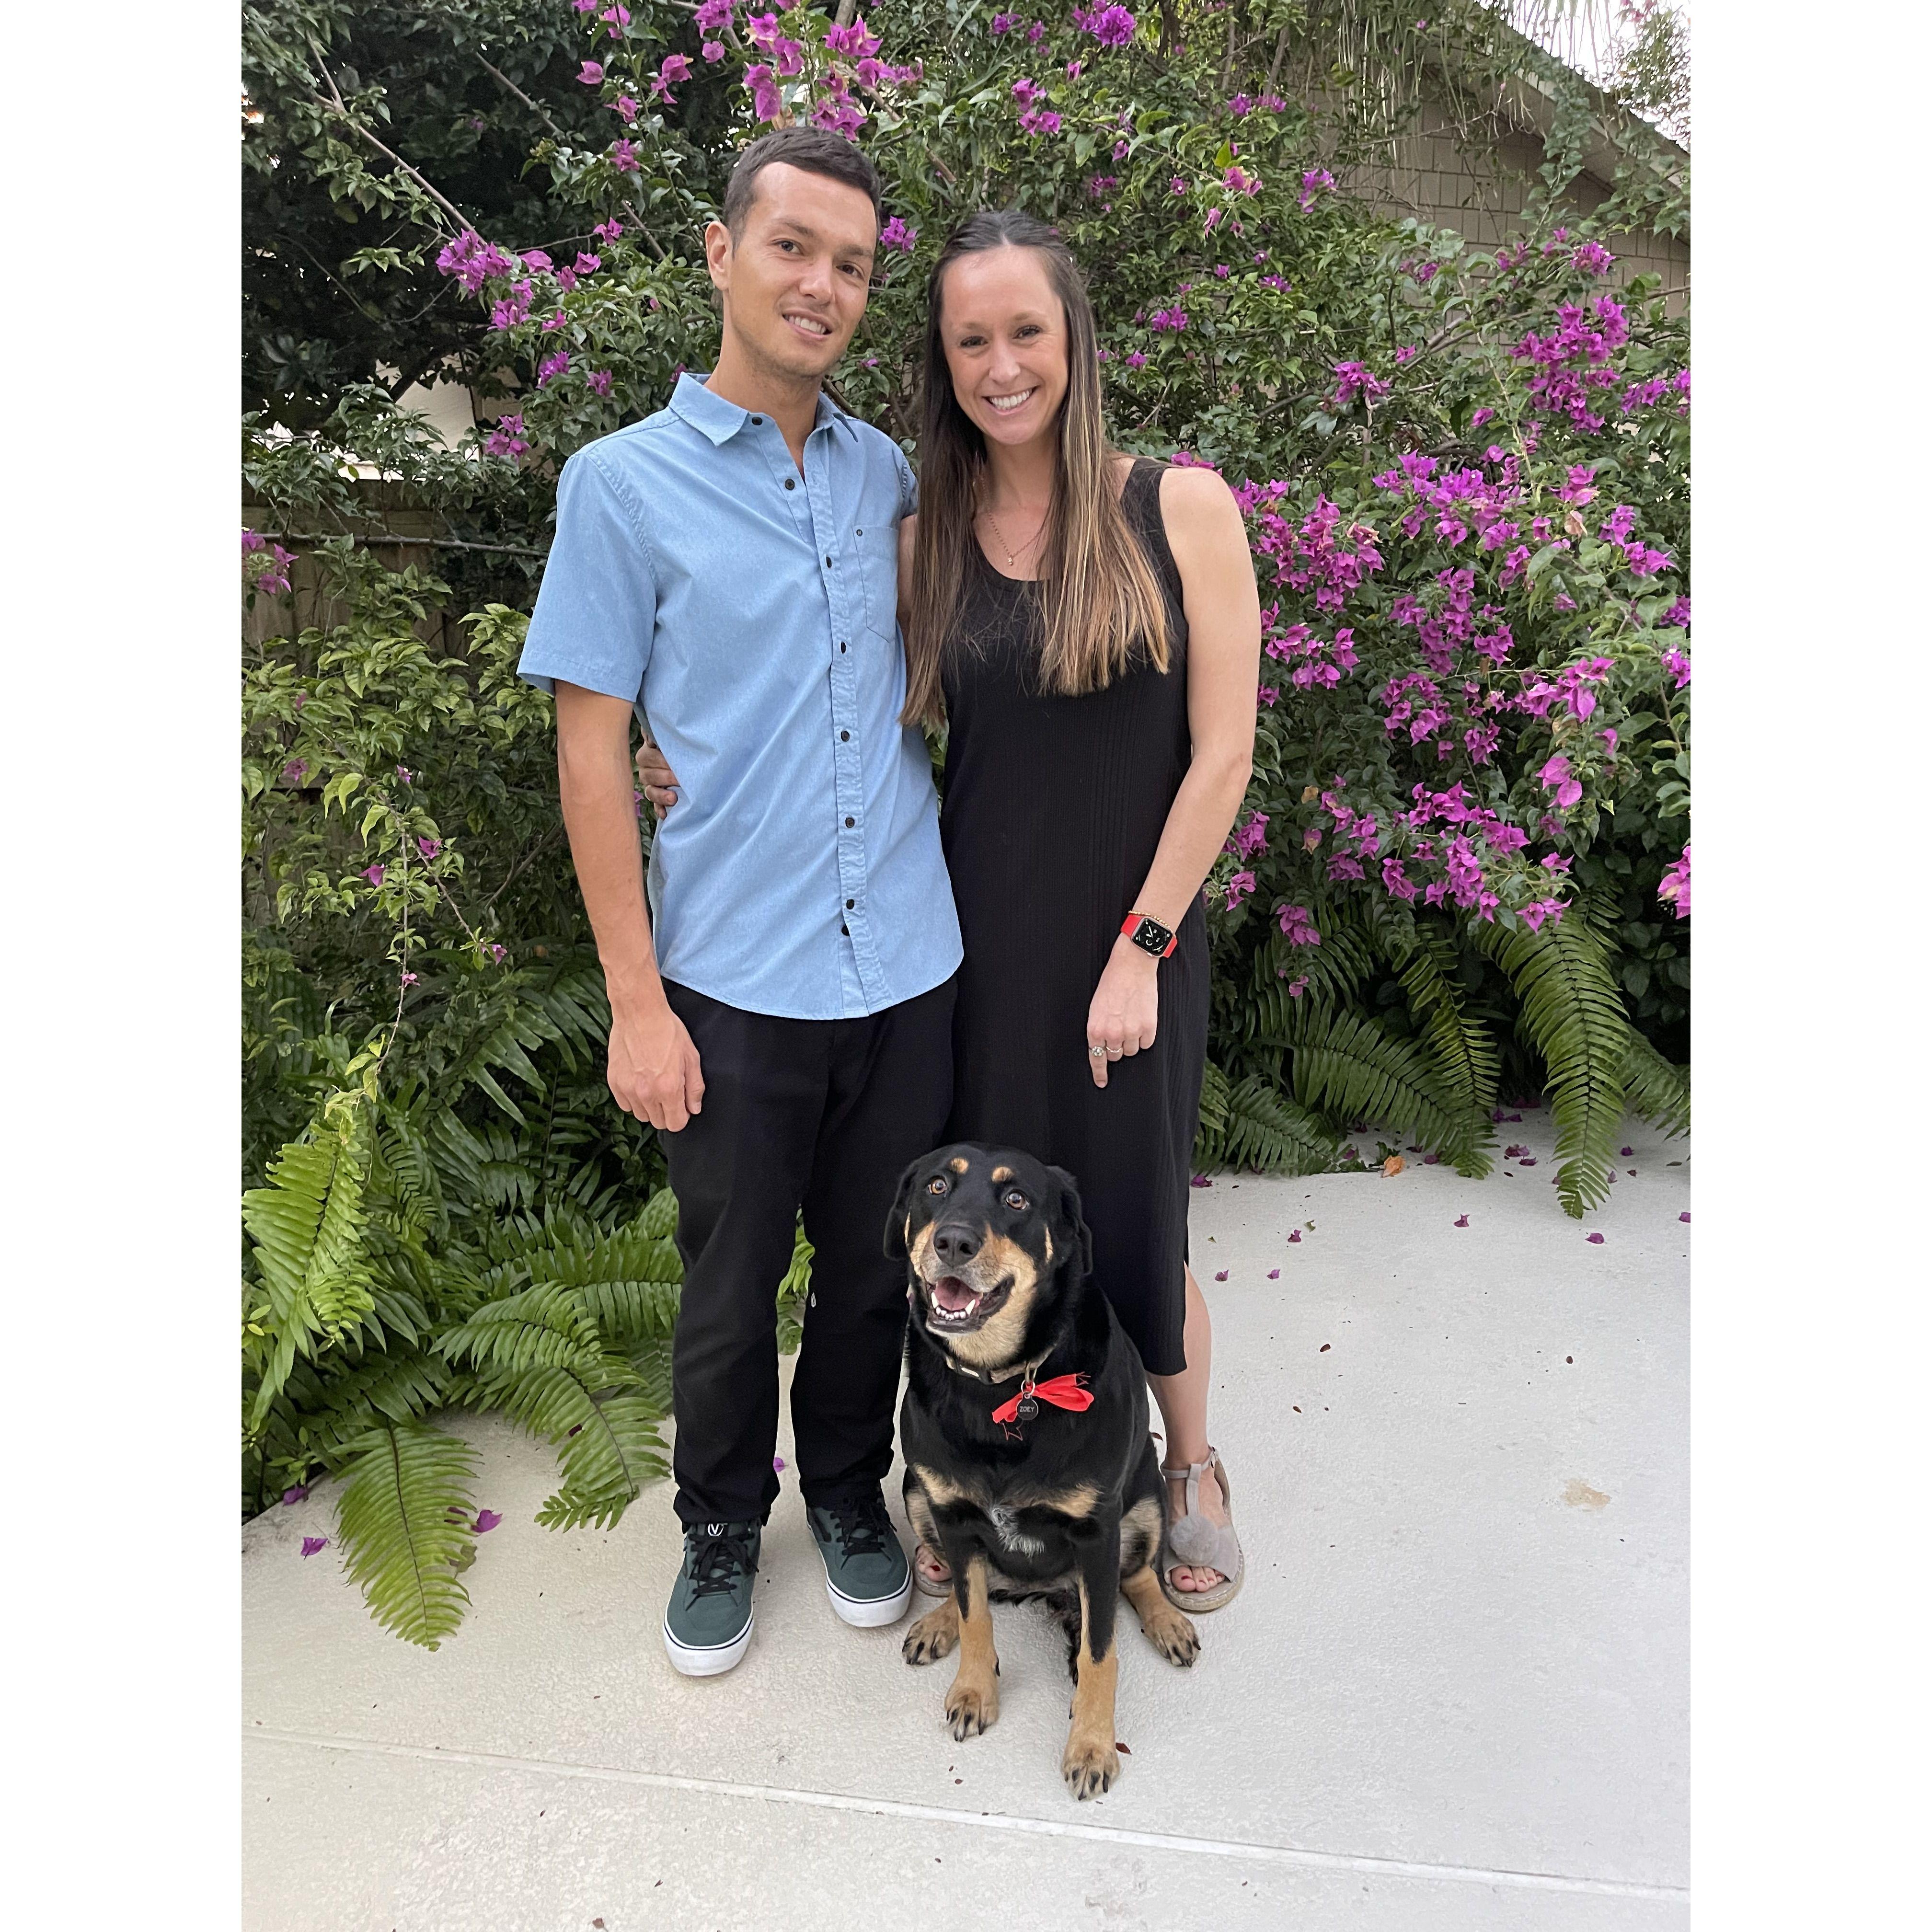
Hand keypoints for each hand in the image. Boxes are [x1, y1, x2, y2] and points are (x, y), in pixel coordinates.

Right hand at [607, 997, 704, 1130]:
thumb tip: (693, 1109)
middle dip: (667, 1112)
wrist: (640, 1014)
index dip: (681, 1116)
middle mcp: (647, 1093)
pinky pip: (625, 1104)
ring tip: (653, 1085)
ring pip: (640, 1115)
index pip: (675, 1124)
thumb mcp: (691, 1057)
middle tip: (668, 1092)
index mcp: (669, 1089)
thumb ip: (694, 1087)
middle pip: (658, 1122)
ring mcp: (628, 1089)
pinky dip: (633, 1099)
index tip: (681, 1105)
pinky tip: (639, 1082)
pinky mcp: (614, 1082)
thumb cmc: (667, 1031)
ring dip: (649, 1107)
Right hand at [634, 738, 680, 820]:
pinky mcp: (658, 799)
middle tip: (679, 778)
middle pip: (648, 775)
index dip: (659, 760)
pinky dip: (661, 810)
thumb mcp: (673, 738)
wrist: (690, 761)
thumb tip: (651, 736)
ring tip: (673, 798)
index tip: (672, 761)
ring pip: (650, 792)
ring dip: (661, 795)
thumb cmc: (681, 747)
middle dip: (664, 777)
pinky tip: (666, 814)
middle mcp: (646, 770)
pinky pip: (656, 806)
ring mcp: (651, 786)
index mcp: (647, 754)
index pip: (647, 757)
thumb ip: (658, 735)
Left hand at [1085, 937, 1159, 1088]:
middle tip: (1119, 1028)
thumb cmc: (1111, 984)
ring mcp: (1131, 1032)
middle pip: (1115, 1055)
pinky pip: (1146, 1044)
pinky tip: (1141, 1020)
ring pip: (1131, 1051)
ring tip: (1130, 1020)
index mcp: (1095, 1029)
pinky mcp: (1149, 1027)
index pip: (1096, 1058)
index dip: (1099, 1073)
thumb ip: (1099, 1030)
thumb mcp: (1096, 1008)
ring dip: (1130, 1041)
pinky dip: (1144, 1037)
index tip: (1102, 1083)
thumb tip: (1104, 1048)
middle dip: (1115, 1046)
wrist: (1132, 966)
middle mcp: (1112, 1034)